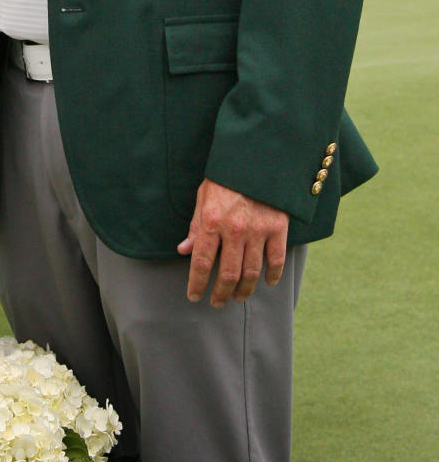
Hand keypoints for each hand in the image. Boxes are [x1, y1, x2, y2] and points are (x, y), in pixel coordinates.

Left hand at [177, 178, 288, 306]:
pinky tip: (266, 282)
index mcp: (212, 221)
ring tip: (237, 297)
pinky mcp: (278, 228)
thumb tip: (184, 250)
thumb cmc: (225, 177)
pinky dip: (272, 275)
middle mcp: (234, 230)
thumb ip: (196, 225)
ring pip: (251, 272)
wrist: (256, 158)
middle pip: (227, 274)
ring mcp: (258, 230)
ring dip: (243, 290)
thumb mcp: (203, 196)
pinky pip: (276, 260)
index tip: (193, 295)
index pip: (202, 262)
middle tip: (216, 302)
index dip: (196, 283)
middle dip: (220, 293)